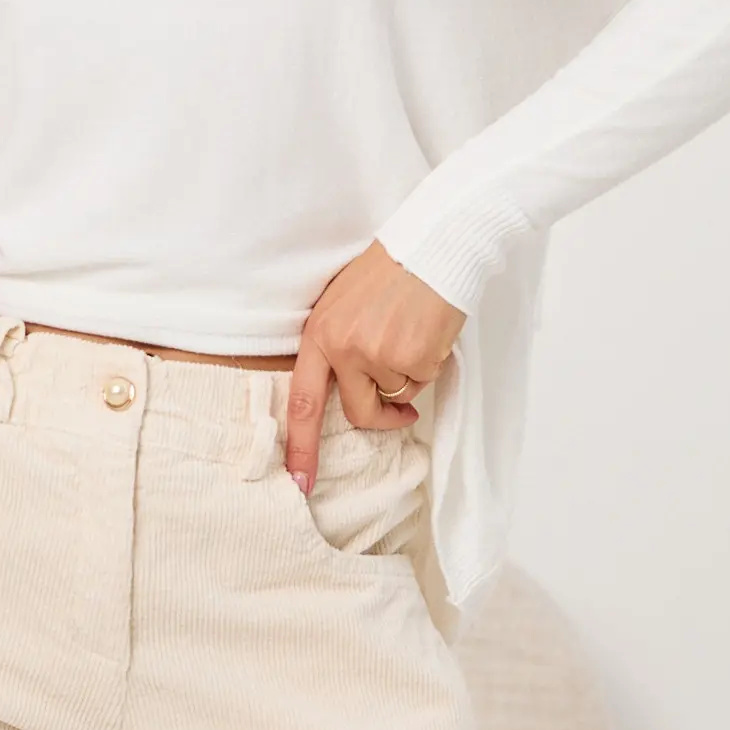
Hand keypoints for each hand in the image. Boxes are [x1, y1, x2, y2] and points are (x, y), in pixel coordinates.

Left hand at [283, 239, 466, 493]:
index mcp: (320, 335)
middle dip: (383, 418)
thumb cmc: (388, 273)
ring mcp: (380, 354)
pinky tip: (429, 334)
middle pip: (359, 413)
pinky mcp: (415, 357)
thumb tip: (344, 390)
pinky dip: (430, 365)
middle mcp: (345, 348)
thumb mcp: (341, 303)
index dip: (299, 446)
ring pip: (398, 397)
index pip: (303, 401)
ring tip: (413, 335)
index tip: (298, 482)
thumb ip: (335, 345)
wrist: (430, 247)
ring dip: (411, 376)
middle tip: (401, 416)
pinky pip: (424, 382)